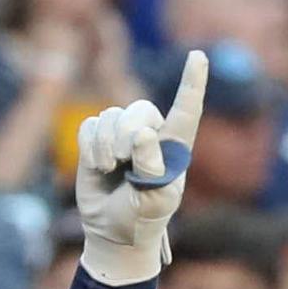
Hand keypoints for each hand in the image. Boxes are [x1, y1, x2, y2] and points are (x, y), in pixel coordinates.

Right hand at [70, 47, 205, 285]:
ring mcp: (124, 133)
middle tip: (124, 165)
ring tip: (113, 172)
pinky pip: (89, 127)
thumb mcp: (153, 202)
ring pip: (110, 117)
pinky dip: (89, 150)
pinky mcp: (99, 136)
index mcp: (175, 149)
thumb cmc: (142, 219)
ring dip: (105, 150)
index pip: (186, 111)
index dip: (192, 83)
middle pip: (138, 112)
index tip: (198, 56)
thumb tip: (144, 134)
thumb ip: (151, 170)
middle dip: (126, 138)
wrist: (114, 232)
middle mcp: (152, 134)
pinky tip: (98, 168)